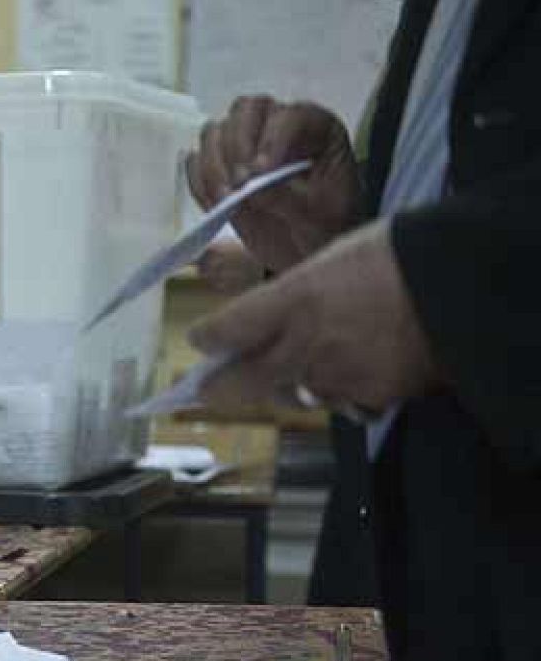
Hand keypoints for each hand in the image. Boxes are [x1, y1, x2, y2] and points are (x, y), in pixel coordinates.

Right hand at [187, 96, 362, 272]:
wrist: (310, 249)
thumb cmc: (325, 226)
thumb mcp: (318, 216)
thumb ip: (288, 198)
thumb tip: (251, 188)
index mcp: (316, 127)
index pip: (288, 116)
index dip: (271, 140)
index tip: (260, 174)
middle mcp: (278, 126)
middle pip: (246, 111)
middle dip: (236, 146)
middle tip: (238, 185)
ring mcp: (246, 145)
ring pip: (215, 132)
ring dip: (213, 166)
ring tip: (225, 200)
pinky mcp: (221, 168)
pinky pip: (197, 164)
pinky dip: (200, 183)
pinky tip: (215, 205)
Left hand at [190, 221, 437, 413]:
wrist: (462, 284)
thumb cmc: (398, 255)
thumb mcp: (334, 257)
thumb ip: (295, 292)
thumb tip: (272, 314)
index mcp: (294, 299)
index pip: (228, 328)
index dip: (207, 337)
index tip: (199, 340)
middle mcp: (305, 344)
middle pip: (240, 382)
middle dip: (216, 387)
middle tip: (200, 390)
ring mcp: (335, 377)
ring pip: (289, 395)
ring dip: (283, 387)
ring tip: (291, 371)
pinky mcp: (368, 398)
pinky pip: (339, 405)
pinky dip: (338, 395)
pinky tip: (347, 379)